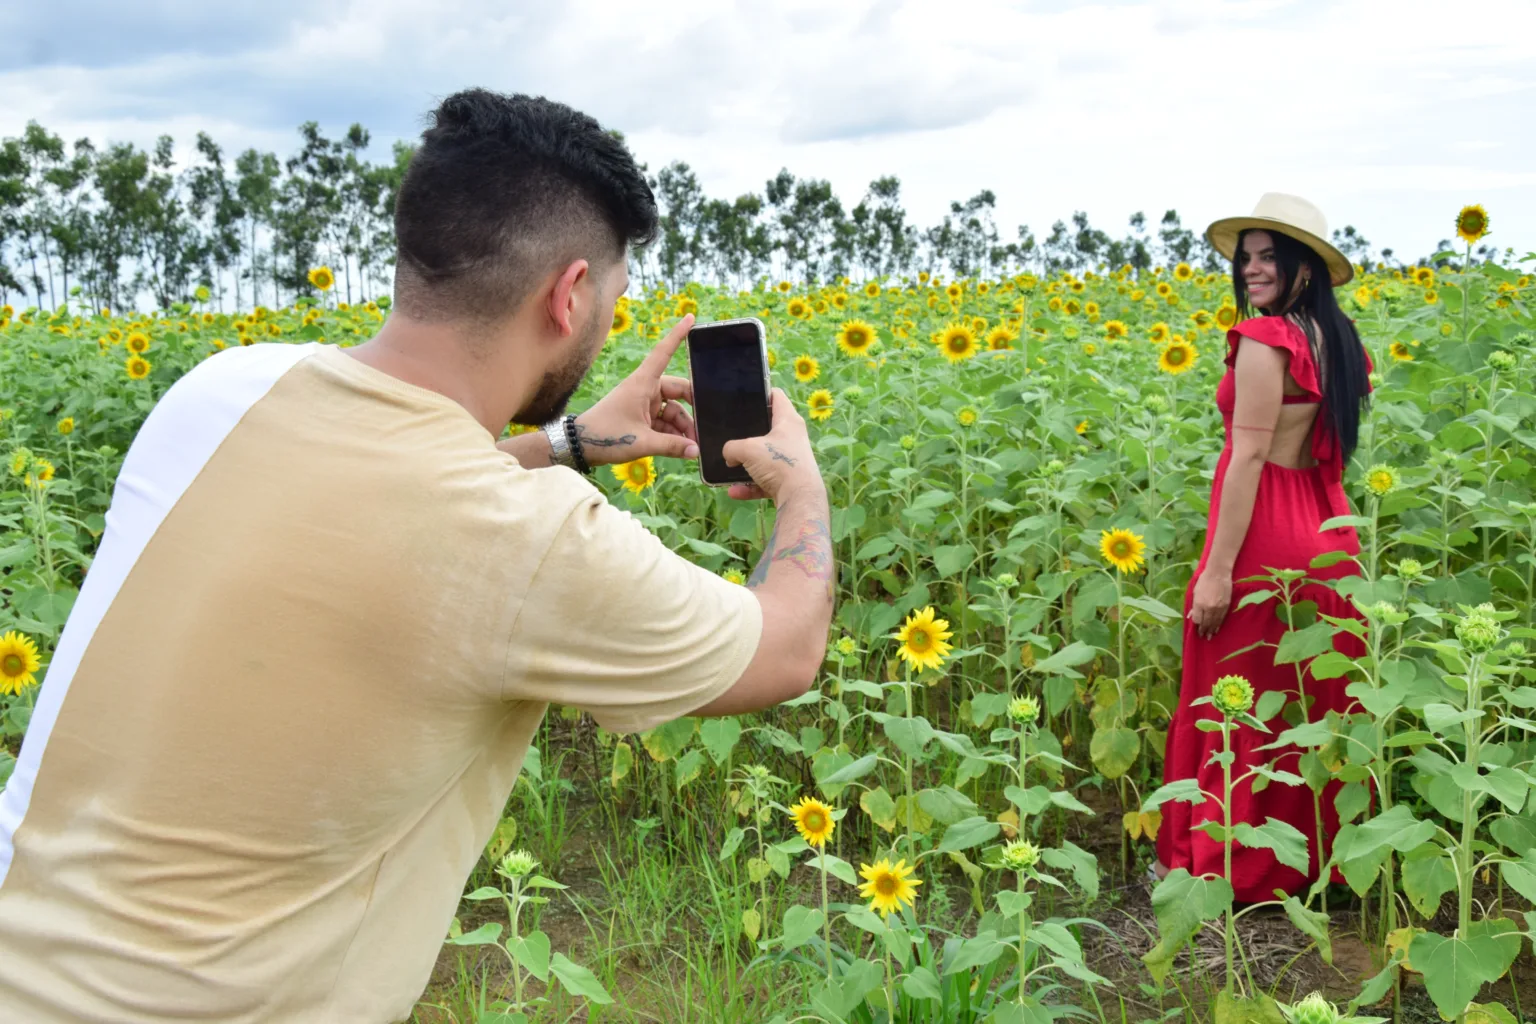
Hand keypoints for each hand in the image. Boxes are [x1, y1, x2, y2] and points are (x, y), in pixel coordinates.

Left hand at [572, 315, 698, 465]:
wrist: (579, 446)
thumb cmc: (605, 435)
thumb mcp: (641, 442)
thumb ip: (671, 446)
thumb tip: (696, 450)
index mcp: (642, 384)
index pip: (664, 353)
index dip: (678, 335)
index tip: (691, 318)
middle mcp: (645, 389)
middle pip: (678, 390)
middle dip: (691, 409)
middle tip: (704, 427)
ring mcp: (643, 403)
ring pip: (672, 410)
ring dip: (682, 426)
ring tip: (691, 446)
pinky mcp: (641, 417)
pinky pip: (663, 421)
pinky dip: (672, 433)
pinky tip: (681, 447)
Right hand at [720, 389, 824, 503]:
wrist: (799, 498)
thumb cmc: (778, 463)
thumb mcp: (747, 449)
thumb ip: (732, 448)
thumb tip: (728, 455)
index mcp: (788, 420)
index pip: (776, 396)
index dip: (760, 392)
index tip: (743, 397)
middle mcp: (793, 438)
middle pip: (769, 428)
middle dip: (749, 433)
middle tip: (731, 432)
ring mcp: (792, 460)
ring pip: (765, 457)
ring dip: (747, 464)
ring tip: (729, 466)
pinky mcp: (788, 481)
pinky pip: (765, 480)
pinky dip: (750, 486)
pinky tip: (733, 491)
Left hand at [1188, 570, 1232, 638]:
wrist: (1219, 573)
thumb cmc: (1204, 580)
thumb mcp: (1195, 592)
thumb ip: (1194, 606)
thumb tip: (1191, 617)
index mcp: (1199, 603)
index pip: (1198, 620)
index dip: (1197, 625)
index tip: (1196, 629)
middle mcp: (1209, 607)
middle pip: (1206, 623)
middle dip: (1204, 630)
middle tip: (1203, 636)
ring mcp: (1218, 607)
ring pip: (1215, 622)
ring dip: (1211, 630)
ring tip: (1210, 636)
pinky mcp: (1226, 606)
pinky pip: (1222, 618)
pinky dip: (1219, 624)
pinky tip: (1216, 629)